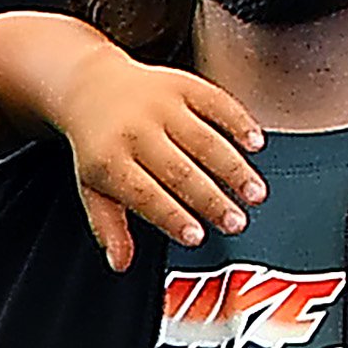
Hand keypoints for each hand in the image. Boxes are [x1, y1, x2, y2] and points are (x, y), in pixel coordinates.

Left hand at [54, 47, 265, 273]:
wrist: (91, 86)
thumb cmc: (99, 145)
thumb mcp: (92, 188)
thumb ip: (109, 227)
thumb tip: (120, 263)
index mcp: (109, 160)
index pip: (144, 193)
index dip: (172, 216)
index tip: (197, 237)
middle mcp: (136, 130)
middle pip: (179, 170)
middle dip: (211, 199)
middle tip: (236, 223)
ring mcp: (161, 104)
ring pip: (203, 139)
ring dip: (233, 168)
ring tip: (254, 193)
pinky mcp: (182, 84)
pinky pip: (215, 102)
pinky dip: (239, 123)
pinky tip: (256, 144)